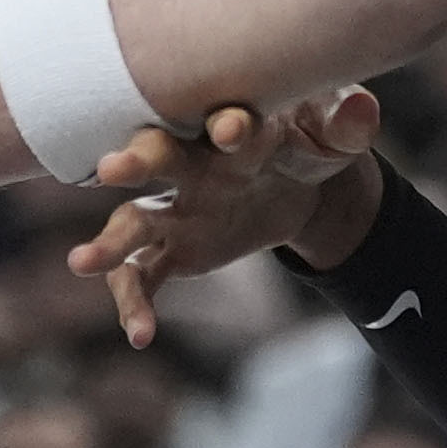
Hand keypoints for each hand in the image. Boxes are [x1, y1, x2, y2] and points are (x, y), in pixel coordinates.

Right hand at [66, 88, 384, 347]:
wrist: (300, 183)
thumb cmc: (310, 143)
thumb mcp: (335, 136)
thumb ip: (346, 123)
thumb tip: (365, 111)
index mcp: (235, 127)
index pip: (227, 120)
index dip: (231, 125)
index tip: (235, 129)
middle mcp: (194, 165)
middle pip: (160, 158)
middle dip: (139, 161)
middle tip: (114, 167)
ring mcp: (177, 209)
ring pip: (134, 221)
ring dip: (109, 242)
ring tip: (81, 263)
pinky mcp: (172, 250)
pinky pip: (143, 279)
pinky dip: (135, 306)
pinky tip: (139, 336)